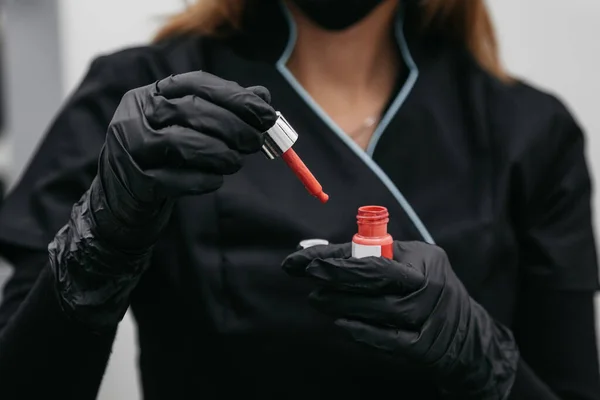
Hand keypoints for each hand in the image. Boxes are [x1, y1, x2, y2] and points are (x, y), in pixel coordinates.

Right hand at [93, 71, 276, 248]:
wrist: (122, 194)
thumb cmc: (163, 156)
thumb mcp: (189, 128)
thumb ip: (224, 110)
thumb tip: (263, 97)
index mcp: (152, 94)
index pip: (197, 83)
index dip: (235, 97)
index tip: (266, 113)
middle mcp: (137, 114)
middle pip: (190, 110)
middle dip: (232, 126)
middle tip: (256, 141)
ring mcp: (130, 147)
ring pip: (180, 143)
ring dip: (218, 153)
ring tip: (236, 162)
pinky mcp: (134, 181)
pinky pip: (172, 180)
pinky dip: (200, 180)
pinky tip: (215, 181)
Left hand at [282, 241, 518, 398]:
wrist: (467, 337)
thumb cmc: (425, 292)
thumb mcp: (410, 265)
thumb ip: (373, 258)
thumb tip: (321, 256)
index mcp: (424, 258)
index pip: (374, 252)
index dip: (335, 255)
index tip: (303, 258)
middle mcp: (430, 284)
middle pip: (379, 276)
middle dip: (337, 273)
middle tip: (308, 272)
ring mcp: (429, 317)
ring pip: (381, 308)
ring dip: (343, 303)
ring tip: (317, 298)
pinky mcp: (424, 346)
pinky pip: (389, 339)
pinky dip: (363, 331)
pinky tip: (340, 324)